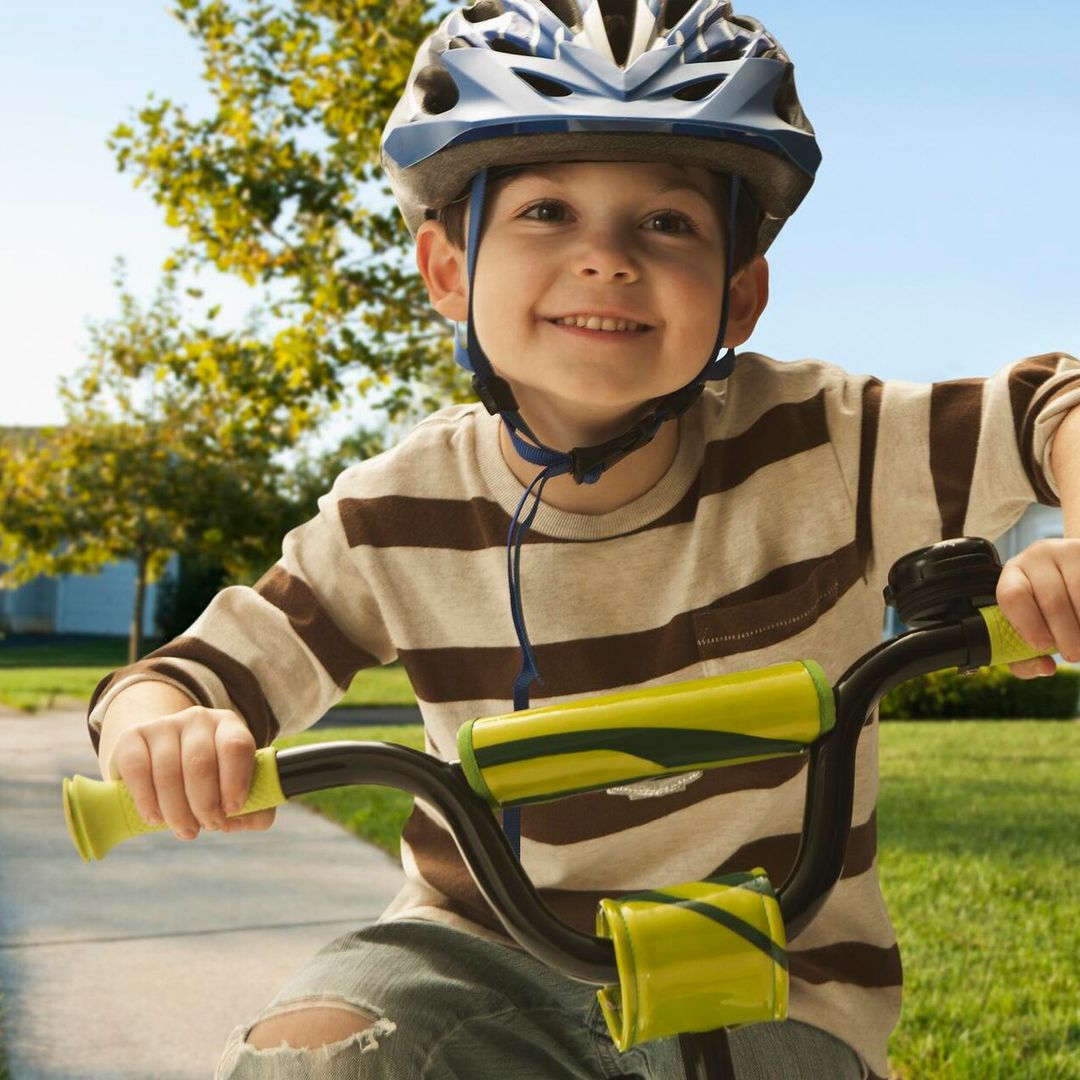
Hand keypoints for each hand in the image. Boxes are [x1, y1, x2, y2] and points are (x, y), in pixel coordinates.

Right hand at [106, 706, 276, 840]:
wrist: (162, 757)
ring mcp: (164, 724)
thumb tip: (238, 820)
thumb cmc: (209, 779)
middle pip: (200, 762)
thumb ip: (255, 809)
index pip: (236, 746)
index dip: (235, 781)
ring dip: (177, 810)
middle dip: (205, 804)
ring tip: (185, 829)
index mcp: (229, 725)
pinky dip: (147, 800)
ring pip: (168, 770)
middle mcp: (198, 718)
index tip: (232, 810)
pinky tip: (155, 818)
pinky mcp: (132, 736)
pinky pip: (137, 769)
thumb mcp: (237, 788)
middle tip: (207, 826)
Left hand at [995, 538, 1079, 678]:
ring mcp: (1068, 551)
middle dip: (1066, 636)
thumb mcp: (1028, 624)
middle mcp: (1037, 556)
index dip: (1028, 624)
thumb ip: (1025, 656)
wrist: (1074, 569)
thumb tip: (1045, 668)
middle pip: (1052, 602)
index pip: (1012, 596)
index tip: (1043, 645)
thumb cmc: (1044, 606)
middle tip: (1073, 655)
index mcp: (1012, 573)